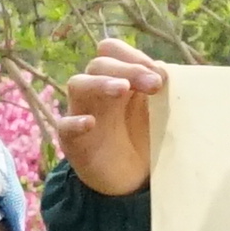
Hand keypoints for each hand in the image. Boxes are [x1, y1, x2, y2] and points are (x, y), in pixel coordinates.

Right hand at [60, 46, 166, 195]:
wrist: (133, 180)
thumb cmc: (146, 138)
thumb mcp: (160, 112)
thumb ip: (164, 91)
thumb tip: (165, 71)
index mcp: (118, 79)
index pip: (112, 51)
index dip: (133, 56)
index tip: (161, 75)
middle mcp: (97, 91)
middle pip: (99, 64)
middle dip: (128, 69)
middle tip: (154, 85)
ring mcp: (82, 113)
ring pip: (77, 84)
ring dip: (101, 83)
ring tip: (122, 89)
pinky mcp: (72, 141)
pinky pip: (63, 125)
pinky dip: (75, 121)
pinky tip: (90, 123)